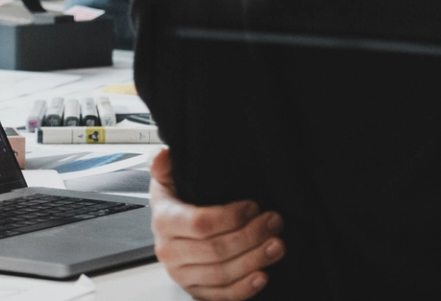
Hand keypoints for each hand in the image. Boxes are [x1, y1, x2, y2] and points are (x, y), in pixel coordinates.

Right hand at [148, 147, 283, 299]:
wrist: (170, 237)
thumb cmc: (175, 206)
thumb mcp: (166, 181)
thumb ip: (164, 166)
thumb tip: (163, 154)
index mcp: (164, 221)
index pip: (200, 223)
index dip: (231, 216)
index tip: (253, 206)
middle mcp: (170, 251)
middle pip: (216, 249)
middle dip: (251, 236)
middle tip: (274, 222)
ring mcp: (183, 274)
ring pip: (222, 273)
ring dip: (254, 259)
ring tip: (277, 244)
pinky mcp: (196, 290)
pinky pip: (222, 294)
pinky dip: (245, 287)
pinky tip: (263, 274)